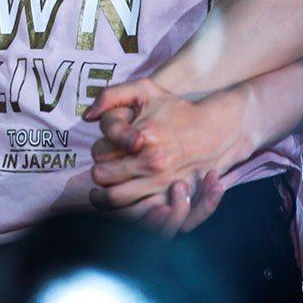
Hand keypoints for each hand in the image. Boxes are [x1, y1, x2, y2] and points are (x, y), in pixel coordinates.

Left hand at [83, 78, 248, 233]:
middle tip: (106, 167)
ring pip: (115, 198)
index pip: (100, 152)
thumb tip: (87, 116)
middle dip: (100, 170)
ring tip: (105, 187)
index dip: (98, 150)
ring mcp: (163, 183)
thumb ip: (110, 96)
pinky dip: (125, 210)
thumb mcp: (144, 90)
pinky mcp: (172, 197)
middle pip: (102, 176)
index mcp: (144, 137)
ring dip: (105, 193)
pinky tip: (122, 200)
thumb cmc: (175, 109)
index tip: (107, 147)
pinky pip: (138, 213)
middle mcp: (153, 162)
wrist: (215, 131)